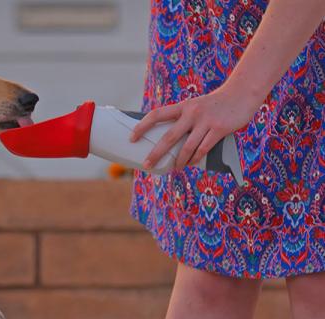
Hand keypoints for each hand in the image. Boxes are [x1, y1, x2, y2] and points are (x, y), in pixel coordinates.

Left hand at [129, 83, 260, 169]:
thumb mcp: (195, 106)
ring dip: (178, 161)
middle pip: (169, 137)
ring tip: (174, 168)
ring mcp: (206, 121)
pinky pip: (203, 149)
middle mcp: (192, 113)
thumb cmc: (215, 104)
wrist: (242, 94)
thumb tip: (168, 139)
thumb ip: (183, 119)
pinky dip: (195, 159)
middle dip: (156, 153)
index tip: (132, 138)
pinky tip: (190, 163)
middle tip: (147, 164)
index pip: (157, 114)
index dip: (142, 126)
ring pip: (187, 147)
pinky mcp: (219, 129)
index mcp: (183, 106)